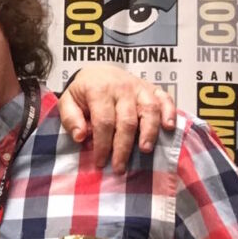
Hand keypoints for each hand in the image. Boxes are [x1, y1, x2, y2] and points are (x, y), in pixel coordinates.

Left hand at [58, 64, 175, 174]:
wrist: (98, 71)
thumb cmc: (83, 91)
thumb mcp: (67, 101)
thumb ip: (70, 118)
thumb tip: (80, 137)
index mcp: (99, 91)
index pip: (103, 122)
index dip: (103, 144)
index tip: (100, 162)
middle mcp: (122, 88)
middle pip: (127, 120)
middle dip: (123, 146)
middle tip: (120, 167)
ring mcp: (139, 87)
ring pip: (149, 109)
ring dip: (149, 131)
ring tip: (145, 150)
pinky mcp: (151, 88)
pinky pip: (165, 98)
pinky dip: (169, 112)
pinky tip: (169, 128)